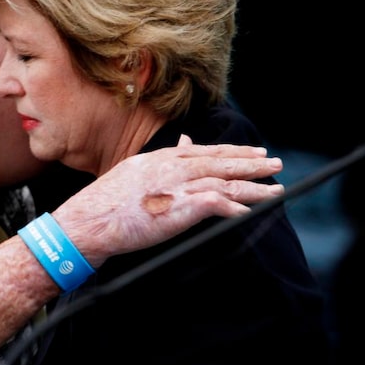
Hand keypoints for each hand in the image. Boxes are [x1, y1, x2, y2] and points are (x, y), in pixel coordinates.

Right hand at [53, 134, 284, 266]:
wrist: (89, 221)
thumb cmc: (105, 203)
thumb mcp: (133, 171)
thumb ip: (159, 160)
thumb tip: (181, 143)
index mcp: (161, 158)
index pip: (204, 150)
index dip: (231, 151)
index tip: (253, 151)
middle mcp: (172, 167)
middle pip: (220, 162)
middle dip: (251, 163)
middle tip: (275, 163)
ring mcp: (176, 186)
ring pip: (224, 182)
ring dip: (253, 187)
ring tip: (275, 190)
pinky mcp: (178, 208)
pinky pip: (216, 205)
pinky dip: (235, 209)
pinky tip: (250, 213)